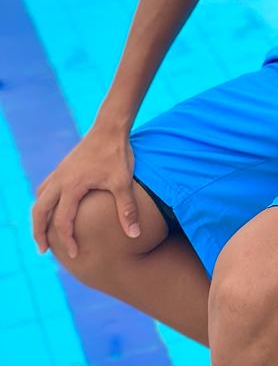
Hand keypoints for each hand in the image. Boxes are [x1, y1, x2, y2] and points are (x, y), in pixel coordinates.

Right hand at [31, 125, 140, 257]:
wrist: (111, 126)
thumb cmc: (117, 154)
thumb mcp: (123, 182)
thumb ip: (127, 209)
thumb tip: (134, 234)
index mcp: (71, 187)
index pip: (63, 221)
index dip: (67, 241)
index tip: (74, 254)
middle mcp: (60, 180)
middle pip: (39, 212)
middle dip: (39, 233)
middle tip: (43, 250)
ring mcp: (60, 172)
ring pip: (39, 198)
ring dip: (38, 217)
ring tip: (43, 232)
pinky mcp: (64, 166)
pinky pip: (45, 187)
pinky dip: (43, 201)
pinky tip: (52, 206)